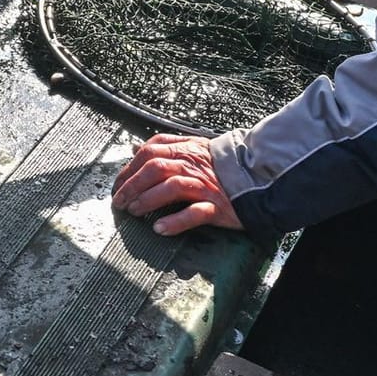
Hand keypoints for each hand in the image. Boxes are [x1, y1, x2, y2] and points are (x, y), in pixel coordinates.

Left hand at [110, 133, 242, 235]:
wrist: (258, 179)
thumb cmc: (222, 167)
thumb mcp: (194, 148)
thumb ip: (166, 147)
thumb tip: (135, 148)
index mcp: (186, 149)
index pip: (150, 151)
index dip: (129, 167)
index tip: (118, 183)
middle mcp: (194, 165)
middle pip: (155, 168)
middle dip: (132, 185)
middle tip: (119, 201)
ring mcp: (205, 185)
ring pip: (172, 187)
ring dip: (148, 200)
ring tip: (134, 212)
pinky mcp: (217, 206)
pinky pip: (195, 213)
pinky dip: (176, 221)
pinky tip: (160, 228)